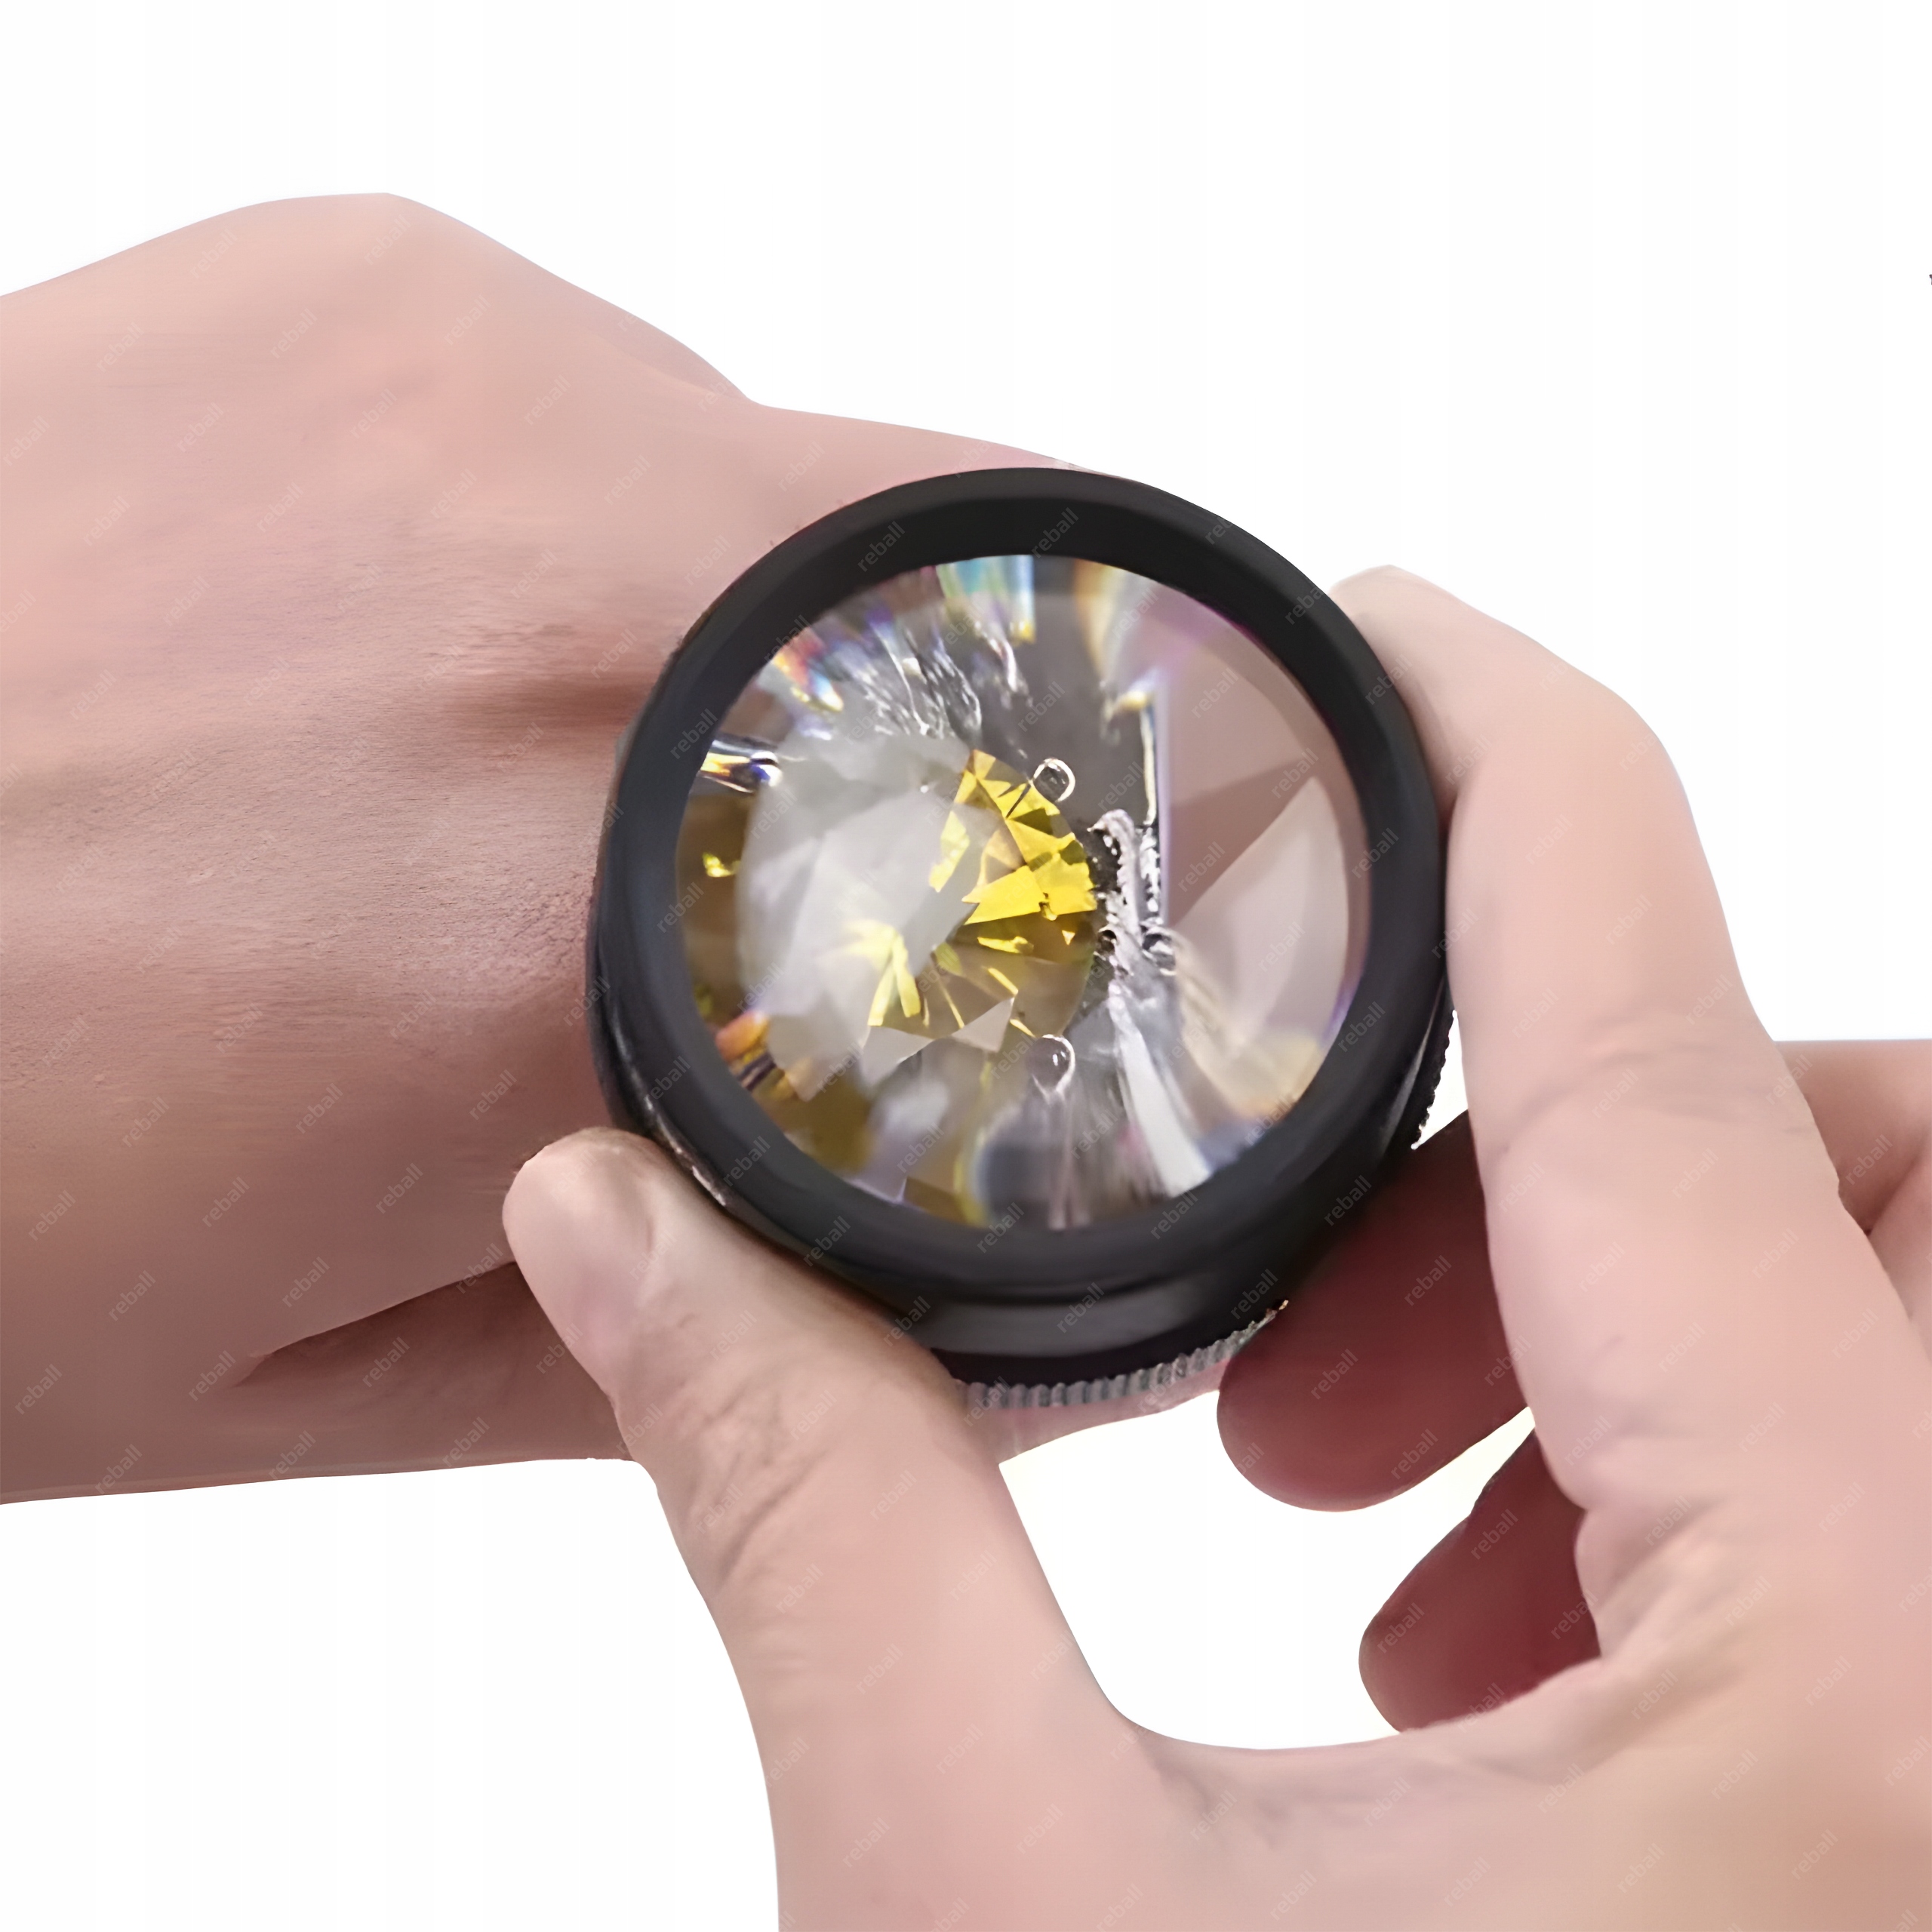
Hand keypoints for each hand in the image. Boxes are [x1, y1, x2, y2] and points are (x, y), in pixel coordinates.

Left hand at [0, 195, 1047, 1498]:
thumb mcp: (323, 1369)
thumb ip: (715, 1342)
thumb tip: (994, 1320)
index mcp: (561, 950)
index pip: (1080, 890)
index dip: (1130, 923)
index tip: (1093, 962)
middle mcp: (575, 624)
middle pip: (1034, 635)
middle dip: (1011, 770)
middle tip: (840, 889)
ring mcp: (485, 397)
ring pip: (853, 521)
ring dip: (806, 659)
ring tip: (566, 765)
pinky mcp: (392, 280)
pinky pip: (663, 411)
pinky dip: (636, 543)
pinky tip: (445, 638)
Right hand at [502, 569, 1929, 1926]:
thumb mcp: (997, 1913)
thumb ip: (811, 1509)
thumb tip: (618, 1223)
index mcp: (1869, 1640)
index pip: (1652, 1005)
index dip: (1487, 746)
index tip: (1369, 633)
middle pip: (1847, 1135)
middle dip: (1538, 1124)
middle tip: (1291, 1309)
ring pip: (1883, 1287)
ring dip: (1612, 1305)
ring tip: (1368, 1491)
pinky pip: (1905, 1460)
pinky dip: (1704, 1458)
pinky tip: (1487, 1638)